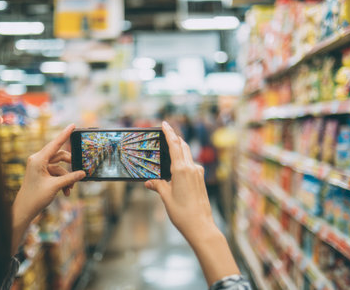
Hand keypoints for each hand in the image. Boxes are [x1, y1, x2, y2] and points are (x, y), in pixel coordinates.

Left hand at [13, 124, 85, 225]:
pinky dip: (62, 181)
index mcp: (38, 159)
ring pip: (60, 167)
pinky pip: (57, 174)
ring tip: (70, 189)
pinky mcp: (42, 174)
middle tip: (80, 170)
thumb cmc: (35, 197)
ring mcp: (40, 167)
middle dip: (70, 165)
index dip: (65, 134)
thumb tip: (83, 173)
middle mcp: (38, 160)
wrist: (24, 210)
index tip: (73, 125)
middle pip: (60, 156)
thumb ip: (70, 178)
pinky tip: (66, 192)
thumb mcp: (55, 186)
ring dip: (67, 177)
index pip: (55, 144)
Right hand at [145, 122, 239, 285]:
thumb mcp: (166, 198)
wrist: (201, 226)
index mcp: (181, 170)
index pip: (174, 145)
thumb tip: (149, 182)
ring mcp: (198, 173)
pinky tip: (177, 167)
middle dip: (175, 138)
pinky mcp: (201, 180)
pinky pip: (191, 165)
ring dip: (179, 149)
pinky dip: (183, 161)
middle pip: (182, 147)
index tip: (165, 124)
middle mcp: (192, 168)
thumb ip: (158, 186)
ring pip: (188, 155)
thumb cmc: (182, 213)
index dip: (169, 133)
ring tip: (170, 148)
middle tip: (166, 132)